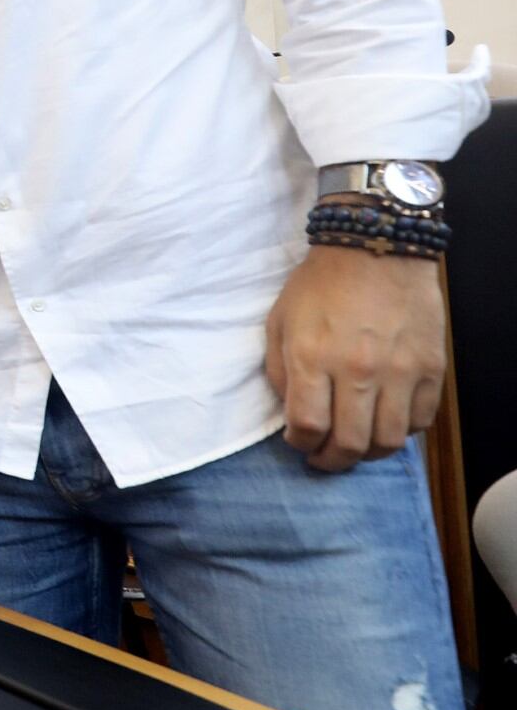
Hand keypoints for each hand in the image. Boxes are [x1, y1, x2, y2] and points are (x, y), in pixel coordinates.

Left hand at [264, 243, 446, 471]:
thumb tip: (291, 413)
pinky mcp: (430, 368)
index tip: (298, 441)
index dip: (300, 444)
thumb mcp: (279, 321)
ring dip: (367, 453)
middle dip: (331, 460)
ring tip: (355, 446)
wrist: (376, 249)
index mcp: (313, 357)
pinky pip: (419, 421)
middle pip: (349, 443)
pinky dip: (401, 431)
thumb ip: (280, 371)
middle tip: (324, 457)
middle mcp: (357, 369)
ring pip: (387, 441)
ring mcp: (400, 371)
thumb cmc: (320, 284)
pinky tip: (384, 421)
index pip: (307, 426)